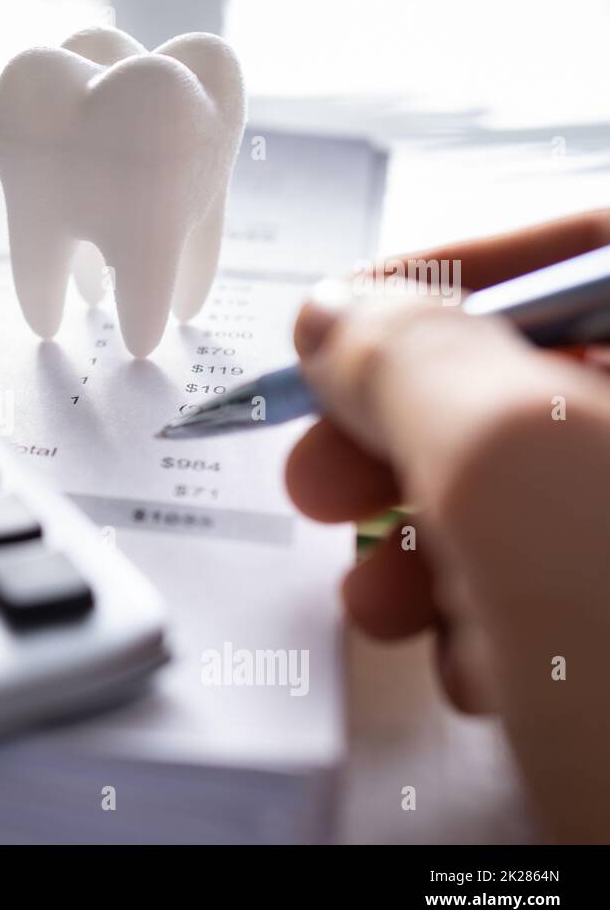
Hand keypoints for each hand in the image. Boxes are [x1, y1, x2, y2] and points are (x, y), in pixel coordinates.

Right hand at [286, 209, 609, 841]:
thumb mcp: (520, 473)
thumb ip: (417, 358)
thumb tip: (343, 317)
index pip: (581, 250)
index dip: (441, 277)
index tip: (339, 333)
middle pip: (538, 378)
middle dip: (405, 438)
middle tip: (329, 477)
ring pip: (529, 492)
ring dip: (426, 543)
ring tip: (390, 601)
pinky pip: (549, 575)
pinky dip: (483, 609)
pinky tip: (471, 658)